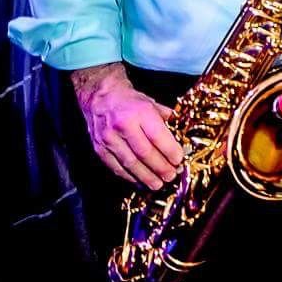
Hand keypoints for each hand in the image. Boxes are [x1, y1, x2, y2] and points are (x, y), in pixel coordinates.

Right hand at [71, 62, 183, 189]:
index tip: (179, 160)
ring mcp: (109, 138)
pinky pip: (116, 167)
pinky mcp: (99, 148)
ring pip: (130, 163)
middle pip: (144, 153)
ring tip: (158, 184)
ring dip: (146, 176)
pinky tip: (140, 182)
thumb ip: (166, 120)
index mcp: (139, 112)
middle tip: (171, 176)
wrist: (101, 97)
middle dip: (160, 167)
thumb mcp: (152, 103)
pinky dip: (130, 177)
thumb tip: (182, 137)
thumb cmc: (130, 101)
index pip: (157, 136)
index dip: (170, 151)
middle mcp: (123, 125)